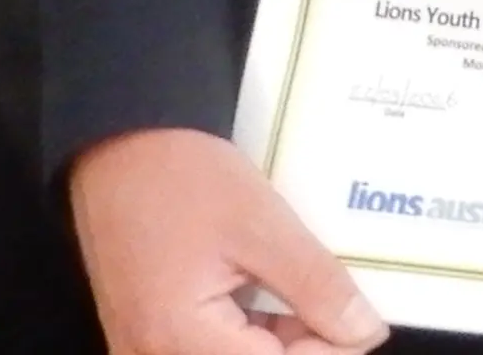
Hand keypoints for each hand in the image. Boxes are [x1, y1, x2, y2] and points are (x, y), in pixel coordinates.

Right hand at [67, 127, 384, 354]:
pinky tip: (286, 301)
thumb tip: (365, 333)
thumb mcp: (263, 226)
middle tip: (345, 306)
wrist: (116, 149)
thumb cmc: (182, 180)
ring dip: (285, 340)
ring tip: (320, 299)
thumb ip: (316, 287)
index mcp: (180, 343)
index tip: (366, 320)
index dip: (332, 350)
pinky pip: (215, 348)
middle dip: (308, 345)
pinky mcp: (152, 337)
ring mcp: (150, 352)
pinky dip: (256, 332)